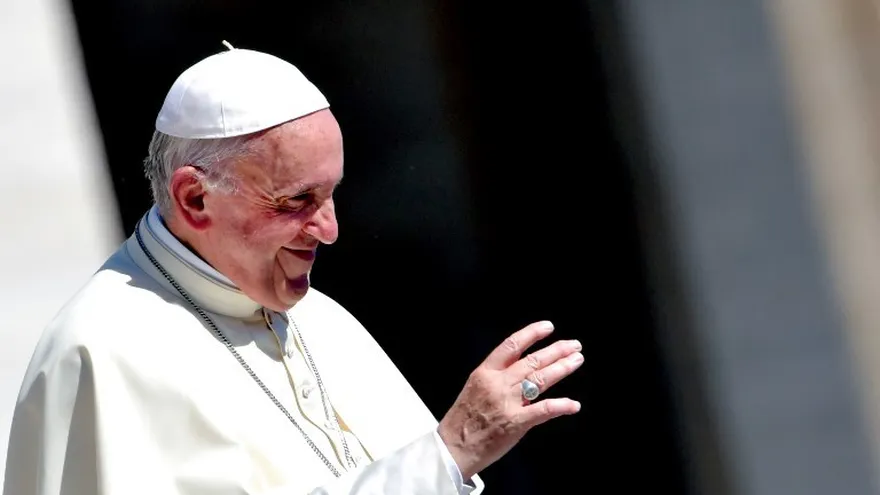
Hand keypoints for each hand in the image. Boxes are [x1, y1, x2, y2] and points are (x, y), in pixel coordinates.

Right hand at [437, 321, 582, 479]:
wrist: (452, 447)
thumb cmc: (461, 421)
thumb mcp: (474, 388)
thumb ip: (496, 377)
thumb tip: (519, 370)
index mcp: (485, 372)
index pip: (511, 346)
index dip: (532, 334)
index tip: (548, 327)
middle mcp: (498, 383)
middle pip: (532, 361)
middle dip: (556, 351)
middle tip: (574, 345)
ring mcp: (508, 402)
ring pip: (540, 379)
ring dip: (562, 368)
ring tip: (576, 361)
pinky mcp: (516, 422)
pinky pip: (543, 410)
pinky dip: (561, 406)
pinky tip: (573, 404)